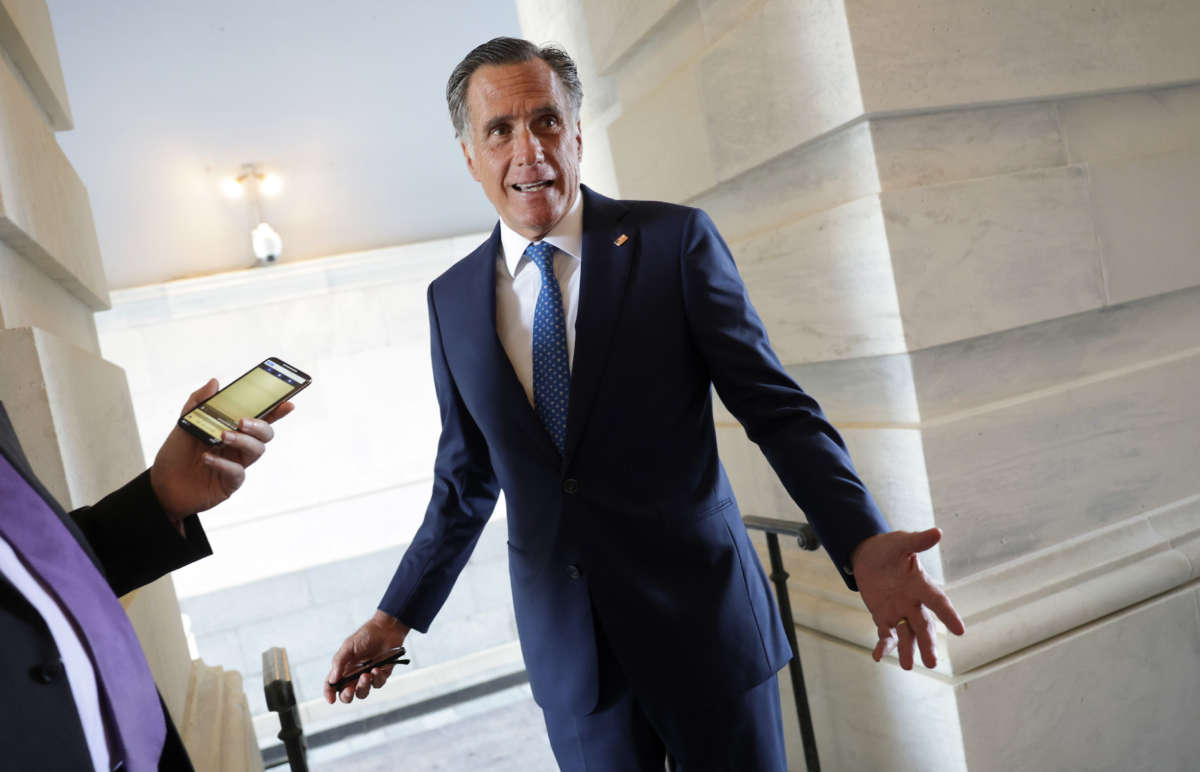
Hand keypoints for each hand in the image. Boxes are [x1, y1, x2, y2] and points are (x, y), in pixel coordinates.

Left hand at [149, 379, 293, 528]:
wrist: (161, 486)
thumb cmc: (176, 455)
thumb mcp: (184, 424)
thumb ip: (198, 403)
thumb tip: (215, 382)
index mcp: (233, 429)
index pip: (259, 417)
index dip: (277, 411)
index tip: (286, 402)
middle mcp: (239, 446)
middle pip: (265, 434)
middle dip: (260, 425)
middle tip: (242, 421)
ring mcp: (236, 463)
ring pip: (256, 450)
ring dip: (243, 440)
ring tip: (222, 436)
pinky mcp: (230, 482)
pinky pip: (238, 472)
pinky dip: (225, 463)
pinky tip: (208, 458)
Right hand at [325, 611, 410, 703]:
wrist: (387, 628)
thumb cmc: (365, 635)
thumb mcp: (348, 646)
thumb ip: (339, 662)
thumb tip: (332, 680)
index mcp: (343, 668)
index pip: (332, 684)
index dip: (329, 693)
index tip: (331, 700)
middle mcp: (354, 674)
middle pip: (347, 694)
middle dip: (347, 696)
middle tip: (350, 690)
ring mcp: (368, 676)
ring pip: (362, 692)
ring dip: (363, 686)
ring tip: (366, 674)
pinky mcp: (381, 675)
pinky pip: (378, 684)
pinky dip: (377, 678)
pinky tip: (377, 668)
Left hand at [851, 528, 965, 669]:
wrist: (867, 555)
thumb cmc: (888, 548)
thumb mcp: (900, 542)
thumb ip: (917, 541)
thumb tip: (937, 532)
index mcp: (921, 584)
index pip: (938, 601)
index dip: (948, 615)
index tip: (960, 631)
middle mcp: (913, 601)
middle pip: (923, 625)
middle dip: (927, 643)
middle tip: (932, 663)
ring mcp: (898, 611)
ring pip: (907, 635)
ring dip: (908, 651)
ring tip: (909, 667)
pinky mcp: (883, 617)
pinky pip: (885, 635)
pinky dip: (883, 646)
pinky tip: (878, 657)